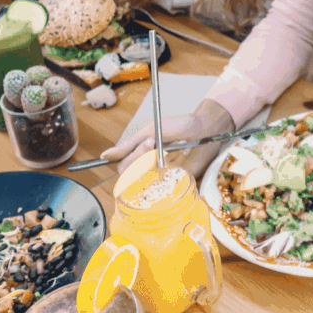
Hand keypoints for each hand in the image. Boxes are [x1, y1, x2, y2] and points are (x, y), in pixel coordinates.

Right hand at [100, 99, 235, 178]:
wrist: (207, 127)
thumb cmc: (181, 126)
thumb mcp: (152, 130)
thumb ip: (129, 144)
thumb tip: (105, 156)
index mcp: (138, 155)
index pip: (124, 166)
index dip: (134, 156)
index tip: (149, 141)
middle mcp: (148, 168)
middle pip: (135, 176)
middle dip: (147, 158)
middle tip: (160, 144)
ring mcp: (163, 175)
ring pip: (152, 180)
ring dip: (166, 159)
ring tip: (180, 144)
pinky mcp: (179, 180)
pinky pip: (170, 186)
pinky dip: (177, 169)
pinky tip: (185, 154)